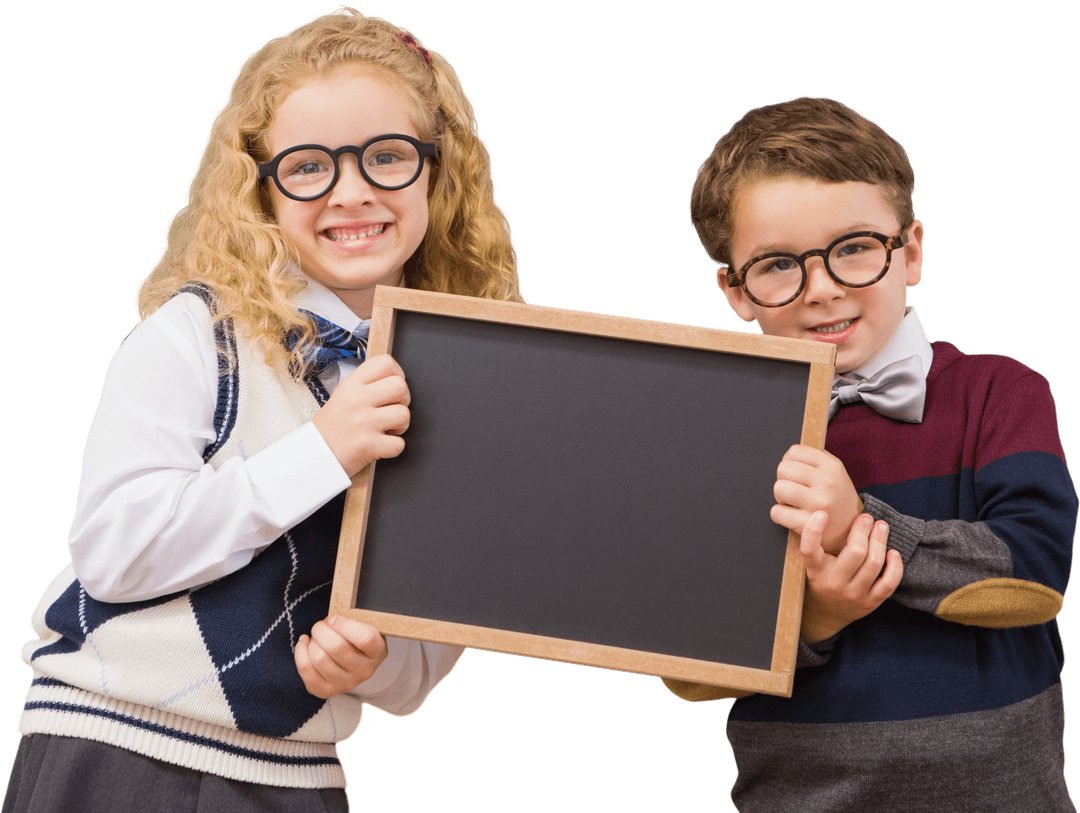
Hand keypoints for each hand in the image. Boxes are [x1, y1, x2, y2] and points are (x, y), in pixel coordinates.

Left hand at [294, 615, 388, 698]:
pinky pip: (305, 670)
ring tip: (316, 637)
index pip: (365, 639)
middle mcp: (365, 671)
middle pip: (337, 647)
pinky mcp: (326, 691)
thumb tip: (331, 621)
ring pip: (319, 658)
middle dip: (321, 629)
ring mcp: (346, 684)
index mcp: (378, 651)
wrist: (351, 657)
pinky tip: (305, 643)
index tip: (333, 618)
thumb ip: (352, 619)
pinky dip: (300, 651)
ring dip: (312, 641)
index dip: (344, 625)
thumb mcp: (362, 623)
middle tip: (321, 625)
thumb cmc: (354, 636)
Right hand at [312, 354, 410, 477]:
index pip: (385, 363)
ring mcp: (363, 422)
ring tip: (386, 429)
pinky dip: (394, 447)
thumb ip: (365, 385)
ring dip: (401, 425)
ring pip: (404, 414)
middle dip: (403, 400)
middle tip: (392, 410)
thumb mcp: (341, 396)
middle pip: (400, 386)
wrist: (312, 456)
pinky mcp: (368, 445)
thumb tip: (392, 377)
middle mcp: (357, 400)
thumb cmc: (331, 428)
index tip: (393, 387)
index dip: (398, 374)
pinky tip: (382, 445)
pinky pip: (399, 444)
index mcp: (351, 385)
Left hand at [772, 444, 861, 553]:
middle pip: (783, 469)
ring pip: (778, 488)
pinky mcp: (807, 525)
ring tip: (793, 502)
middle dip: (784, 479)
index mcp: (833, 467)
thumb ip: (815, 458)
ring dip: (781, 497)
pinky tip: (791, 515)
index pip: (794, 451)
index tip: (796, 473)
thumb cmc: (836, 498)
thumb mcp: (835, 472)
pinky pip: (776, 512)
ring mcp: (818, 504)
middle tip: (795, 489)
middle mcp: (827, 483)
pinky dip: (779, 514)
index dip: (790, 462)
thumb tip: (789, 454)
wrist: (849, 531)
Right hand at [799, 511, 902, 643]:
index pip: (809, 550)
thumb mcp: (813, 563)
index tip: (821, 513)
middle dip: (863, 530)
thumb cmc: (823, 578)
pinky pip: (889, 583)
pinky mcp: (870, 603)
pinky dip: (895, 566)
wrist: (828, 613)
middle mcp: (833, 583)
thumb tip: (827, 510)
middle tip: (866, 517)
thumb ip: (819, 542)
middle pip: (855, 552)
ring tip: (881, 527)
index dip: (813, 531)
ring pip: (874, 563)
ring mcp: (853, 595)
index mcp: (815, 571)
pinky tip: (893, 552)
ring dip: (880, 540)